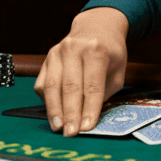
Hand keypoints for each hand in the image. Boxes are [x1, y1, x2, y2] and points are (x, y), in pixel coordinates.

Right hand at [35, 8, 128, 136]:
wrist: (96, 27)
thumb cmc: (110, 53)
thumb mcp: (118, 70)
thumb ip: (105, 93)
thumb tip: (89, 118)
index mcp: (96, 50)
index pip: (92, 85)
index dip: (89, 108)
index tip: (86, 127)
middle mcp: (74, 48)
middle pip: (70, 87)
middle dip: (70, 113)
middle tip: (70, 134)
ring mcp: (57, 52)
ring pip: (52, 86)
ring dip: (55, 110)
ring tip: (58, 128)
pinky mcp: (47, 58)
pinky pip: (43, 83)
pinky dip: (48, 100)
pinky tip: (54, 113)